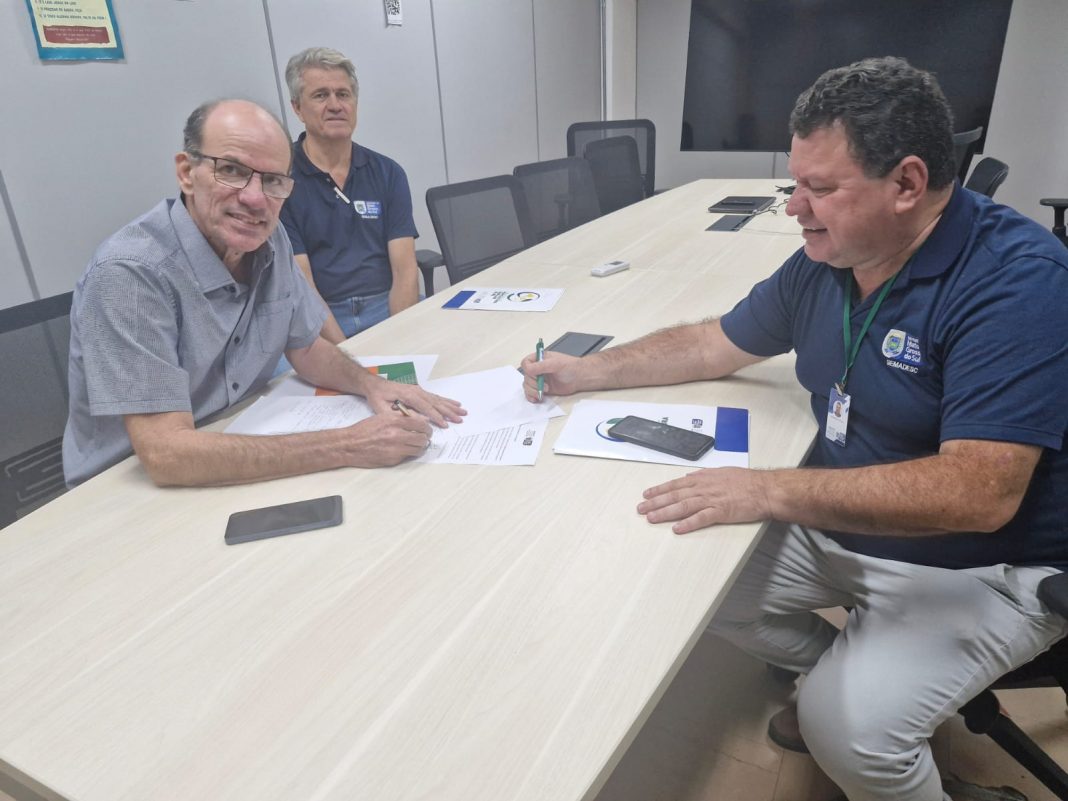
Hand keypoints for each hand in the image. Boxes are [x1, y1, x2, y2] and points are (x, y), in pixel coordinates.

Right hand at [342, 412, 433, 466]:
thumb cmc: (364, 430)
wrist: (350, 445)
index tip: (427, 430)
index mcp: (394, 421)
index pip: (420, 424)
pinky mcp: (393, 459)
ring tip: (416, 445)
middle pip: (422, 438)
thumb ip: (400, 418)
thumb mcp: (382, 417)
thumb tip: (419, 421)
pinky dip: (408, 454)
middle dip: (425, 439)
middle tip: (424, 439)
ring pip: (418, 449)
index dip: (427, 428)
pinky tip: (403, 450)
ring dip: (419, 448)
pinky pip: (407, 456)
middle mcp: (397, 434)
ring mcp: (395, 448)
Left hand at [362, 377, 464, 427]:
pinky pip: (435, 397)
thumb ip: (400, 415)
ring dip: (451, 406)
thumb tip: (418, 420)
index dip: (437, 417)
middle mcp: (417, 391)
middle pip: (436, 403)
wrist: (375, 385)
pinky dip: (446, 401)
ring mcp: (419, 390)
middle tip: (460, 419)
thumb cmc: (378, 397)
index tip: (446, 425)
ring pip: (438, 399)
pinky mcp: (420, 391)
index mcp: (408, 395)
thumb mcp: (384, 409)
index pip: (426, 408)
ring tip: (462, 412)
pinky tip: (454, 404)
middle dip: (449, 412)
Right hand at [520, 351, 584, 401]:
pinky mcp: (541, 389)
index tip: (536, 375)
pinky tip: (537, 398)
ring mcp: (539, 380)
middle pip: (525, 377)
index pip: (525, 363)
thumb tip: (528, 369)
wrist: (579, 378)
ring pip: (527, 386)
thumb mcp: (556, 363)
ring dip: (533, 390)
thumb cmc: (570, 367)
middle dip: (533, 383)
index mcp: (539, 359)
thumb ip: (541, 366)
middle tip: (545, 385)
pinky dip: (531, 396)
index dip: (528, 370)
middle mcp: (537, 369)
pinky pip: (531, 393)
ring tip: (544, 391)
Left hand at [637, 468, 771, 533]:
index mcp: (703, 479)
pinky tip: (677, 529)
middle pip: (675, 495)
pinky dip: (688, 523)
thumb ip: (704, 475)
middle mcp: (704, 488)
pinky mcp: (721, 512)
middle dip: (656, 502)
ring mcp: (712, 500)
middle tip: (641, 509)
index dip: (659, 490)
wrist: (765, 489)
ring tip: (651, 518)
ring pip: (683, 506)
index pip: (675, 484)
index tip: (646, 495)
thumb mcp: (721, 472)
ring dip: (666, 512)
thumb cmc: (746, 481)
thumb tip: (689, 477)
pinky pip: (701, 518)